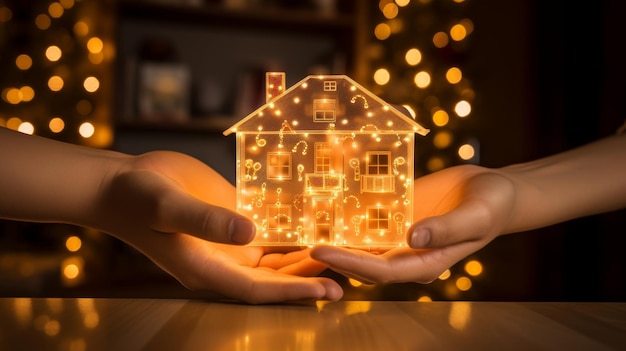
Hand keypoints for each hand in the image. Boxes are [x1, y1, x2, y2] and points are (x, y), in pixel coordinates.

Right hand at [92, 151, 342, 302]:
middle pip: (273, 278)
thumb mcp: (167, 207)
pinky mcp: (232, 219)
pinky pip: (265, 232)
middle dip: (308, 281)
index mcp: (206, 268)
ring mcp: (228, 242)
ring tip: (342, 256)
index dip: (293, 292)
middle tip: (349, 279)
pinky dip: (289, 234)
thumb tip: (250, 233)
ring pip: (273, 258)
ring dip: (304, 260)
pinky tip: (314, 226)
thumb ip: (205, 220)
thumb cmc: (137, 197)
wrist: (123, 182)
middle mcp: (222, 261)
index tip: (326, 291)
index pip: (257, 288)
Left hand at [311, 165, 514, 283]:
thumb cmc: (491, 205)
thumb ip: (446, 229)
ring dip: (334, 236)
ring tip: (300, 224)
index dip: (349, 263)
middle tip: (295, 240)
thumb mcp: (476, 215)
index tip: (320, 250)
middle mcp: (406, 253)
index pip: (380, 272)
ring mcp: (398, 235)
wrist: (491, 189)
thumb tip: (412, 237)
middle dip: (330, 253)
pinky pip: (369, 216)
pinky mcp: (396, 215)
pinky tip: (325, 201)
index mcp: (425, 263)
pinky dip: (348, 213)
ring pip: (360, 241)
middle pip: (361, 260)